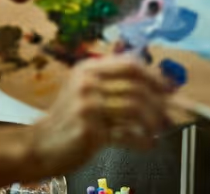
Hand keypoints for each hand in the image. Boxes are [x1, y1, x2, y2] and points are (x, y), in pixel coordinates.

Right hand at [25, 57, 171, 172]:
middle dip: (159, 102)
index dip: (154, 76)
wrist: (40, 144)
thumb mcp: (84, 90)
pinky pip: (126, 134)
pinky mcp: (89, 131)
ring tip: (157, 130)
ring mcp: (87, 107)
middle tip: (169, 115)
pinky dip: (143, 140)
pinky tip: (148, 144)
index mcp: (87, 69)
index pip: (130, 65)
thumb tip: (157, 87)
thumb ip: (113, 84)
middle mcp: (87, 84)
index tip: (169, 88)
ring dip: (153, 122)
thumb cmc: (68, 119)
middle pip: (136, 87)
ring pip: (134, 109)